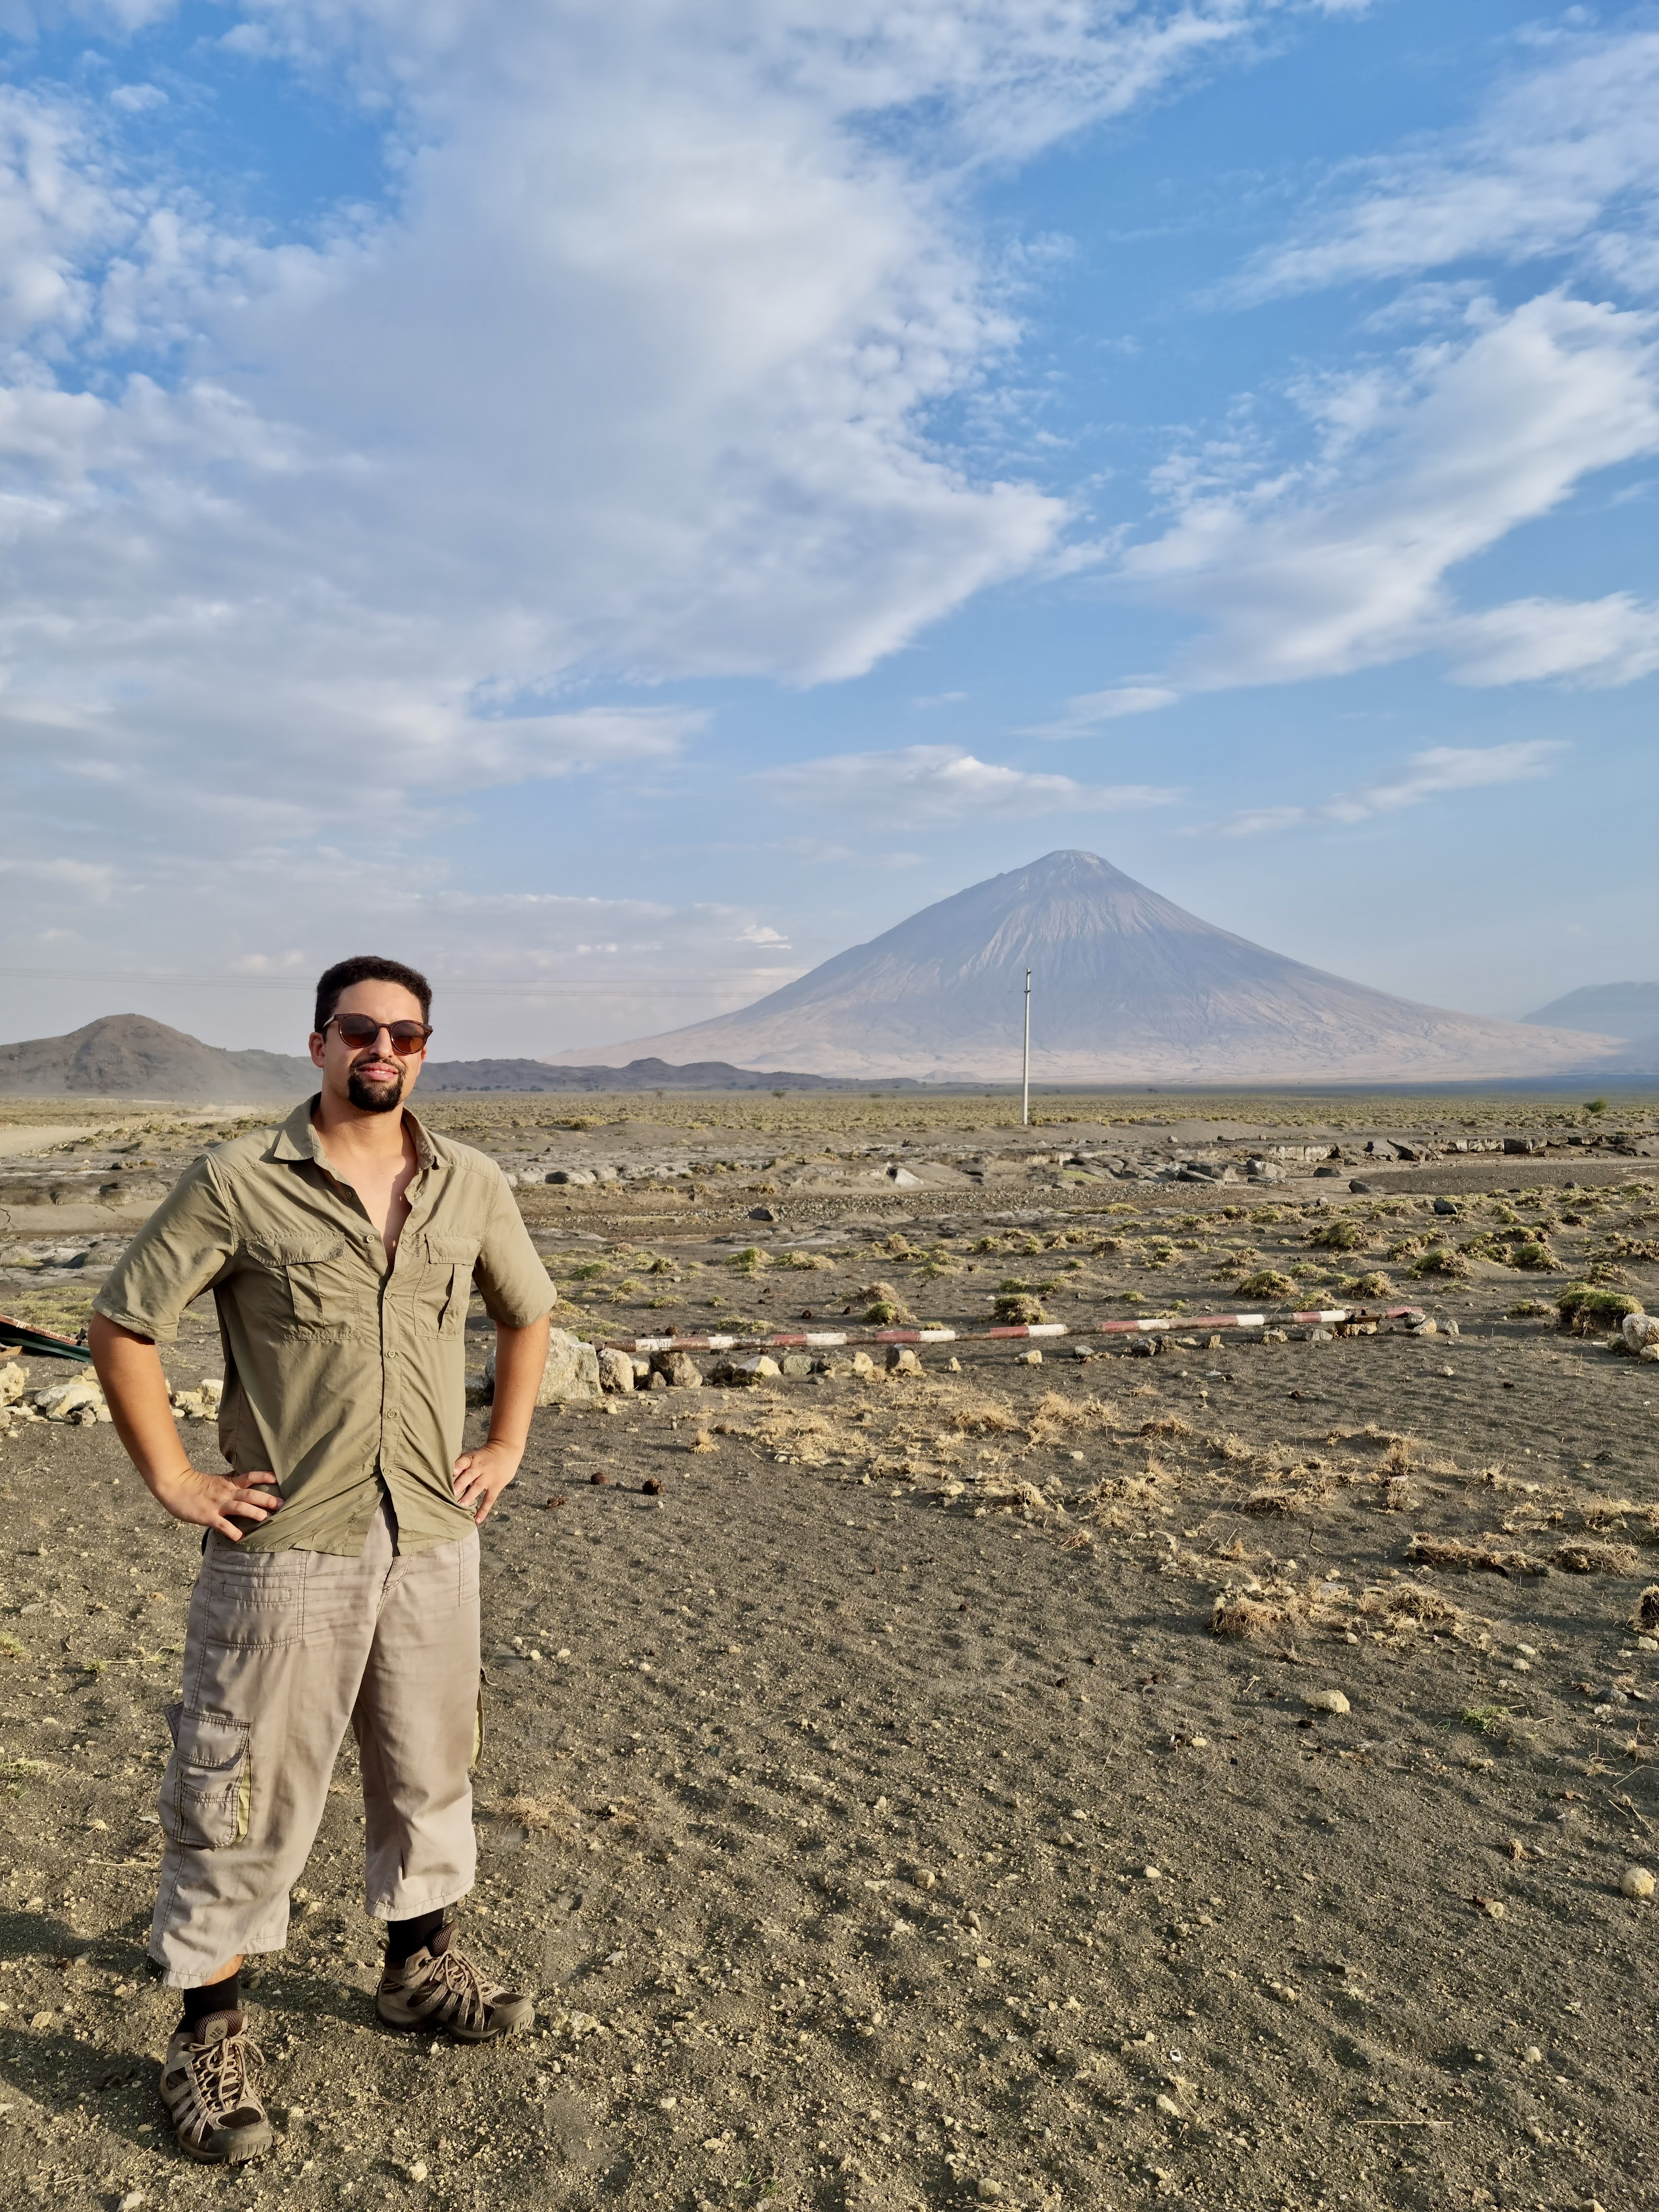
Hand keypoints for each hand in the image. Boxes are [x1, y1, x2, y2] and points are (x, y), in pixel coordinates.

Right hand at [150, 1465, 281, 1542]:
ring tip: (267, 1518)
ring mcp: (218, 1505)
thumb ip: (231, 1481)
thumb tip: (246, 1480)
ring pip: (240, 1508)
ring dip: (254, 1512)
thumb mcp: (217, 1480)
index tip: (277, 1479)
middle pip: (250, 1495)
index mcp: (229, 1483)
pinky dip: (232, 1531)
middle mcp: (226, 1493)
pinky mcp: (208, 1517)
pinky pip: (223, 1525)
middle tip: (282, 1505)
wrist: (175, 1487)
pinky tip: (241, 1537)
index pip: (250, 1477)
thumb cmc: (196, 1484)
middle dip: (267, 1499)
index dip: (263, 1477)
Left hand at [452, 1439, 522, 1524]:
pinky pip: (489, 1499)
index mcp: (472, 1458)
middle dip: (461, 1484)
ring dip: (469, 1496)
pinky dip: (483, 1510)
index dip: (458, 1466)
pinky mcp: (496, 1486)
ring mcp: (488, 1477)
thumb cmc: (483, 1455)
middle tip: (452, 1493)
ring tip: (460, 1505)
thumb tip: (440, 1472)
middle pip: (469, 1475)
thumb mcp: (472, 1455)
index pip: (464, 1461)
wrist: (507, 1450)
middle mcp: (480, 1467)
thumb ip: (460, 1462)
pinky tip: (477, 1520)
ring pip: (478, 1487)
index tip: (452, 1472)